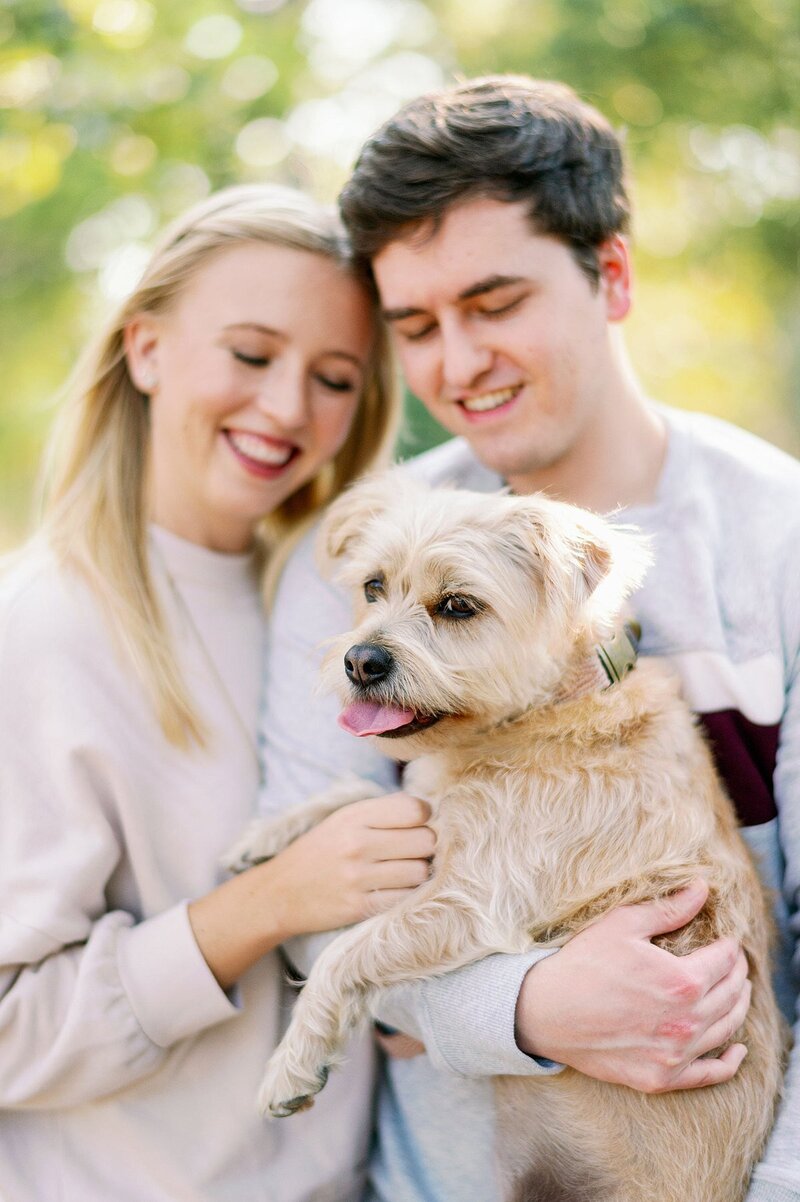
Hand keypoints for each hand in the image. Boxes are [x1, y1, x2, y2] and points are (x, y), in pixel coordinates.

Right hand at [268, 792, 435, 935]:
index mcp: (354, 816)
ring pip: (420, 871)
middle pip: (425, 840)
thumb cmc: (319, 852)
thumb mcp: (343, 819)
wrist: (280, 893)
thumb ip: (382, 812)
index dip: (424, 816)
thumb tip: (429, 812)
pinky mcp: (360, 907)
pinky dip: (407, 894)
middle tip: (413, 851)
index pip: (414, 809)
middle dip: (425, 846)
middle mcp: (357, 843)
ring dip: (418, 872)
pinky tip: (395, 889)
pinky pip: (406, 898)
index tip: (416, 824)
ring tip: (403, 871)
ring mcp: (358, 877)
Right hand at [515, 878, 750, 1092]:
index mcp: (681, 981)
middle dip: (738, 974)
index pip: (724, 961)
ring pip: (726, 1029)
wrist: (546, 1011)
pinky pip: (710, 1074)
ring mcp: (675, 1054)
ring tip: (739, 992)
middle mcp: (686, 1022)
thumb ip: (669, 909)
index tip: (728, 941)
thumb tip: (703, 888)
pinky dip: (730, 1063)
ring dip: (738, 1007)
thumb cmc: (583, 963)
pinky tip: (738, 1050)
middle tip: (736, 963)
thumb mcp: (623, 925)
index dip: (730, 947)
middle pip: (730, 995)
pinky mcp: (661, 1077)